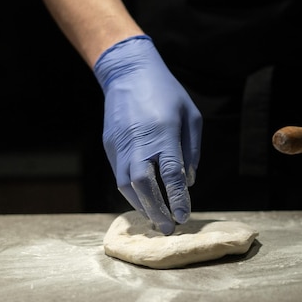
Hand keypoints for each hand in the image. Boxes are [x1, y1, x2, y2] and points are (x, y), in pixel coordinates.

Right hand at [94, 35, 201, 233]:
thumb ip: (191, 151)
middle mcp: (139, 142)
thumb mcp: (190, 116)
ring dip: (142, 206)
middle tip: (168, 228)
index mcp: (163, 133)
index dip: (177, 198)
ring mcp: (121, 145)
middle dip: (156, 210)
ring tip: (156, 221)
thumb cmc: (166, 93)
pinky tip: (144, 202)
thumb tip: (188, 182)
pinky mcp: (110, 146)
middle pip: (144, 185)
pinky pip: (120, 176)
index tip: (184, 216)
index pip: (171, 174)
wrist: (127, 73)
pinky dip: (132, 193)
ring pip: (127, 185)